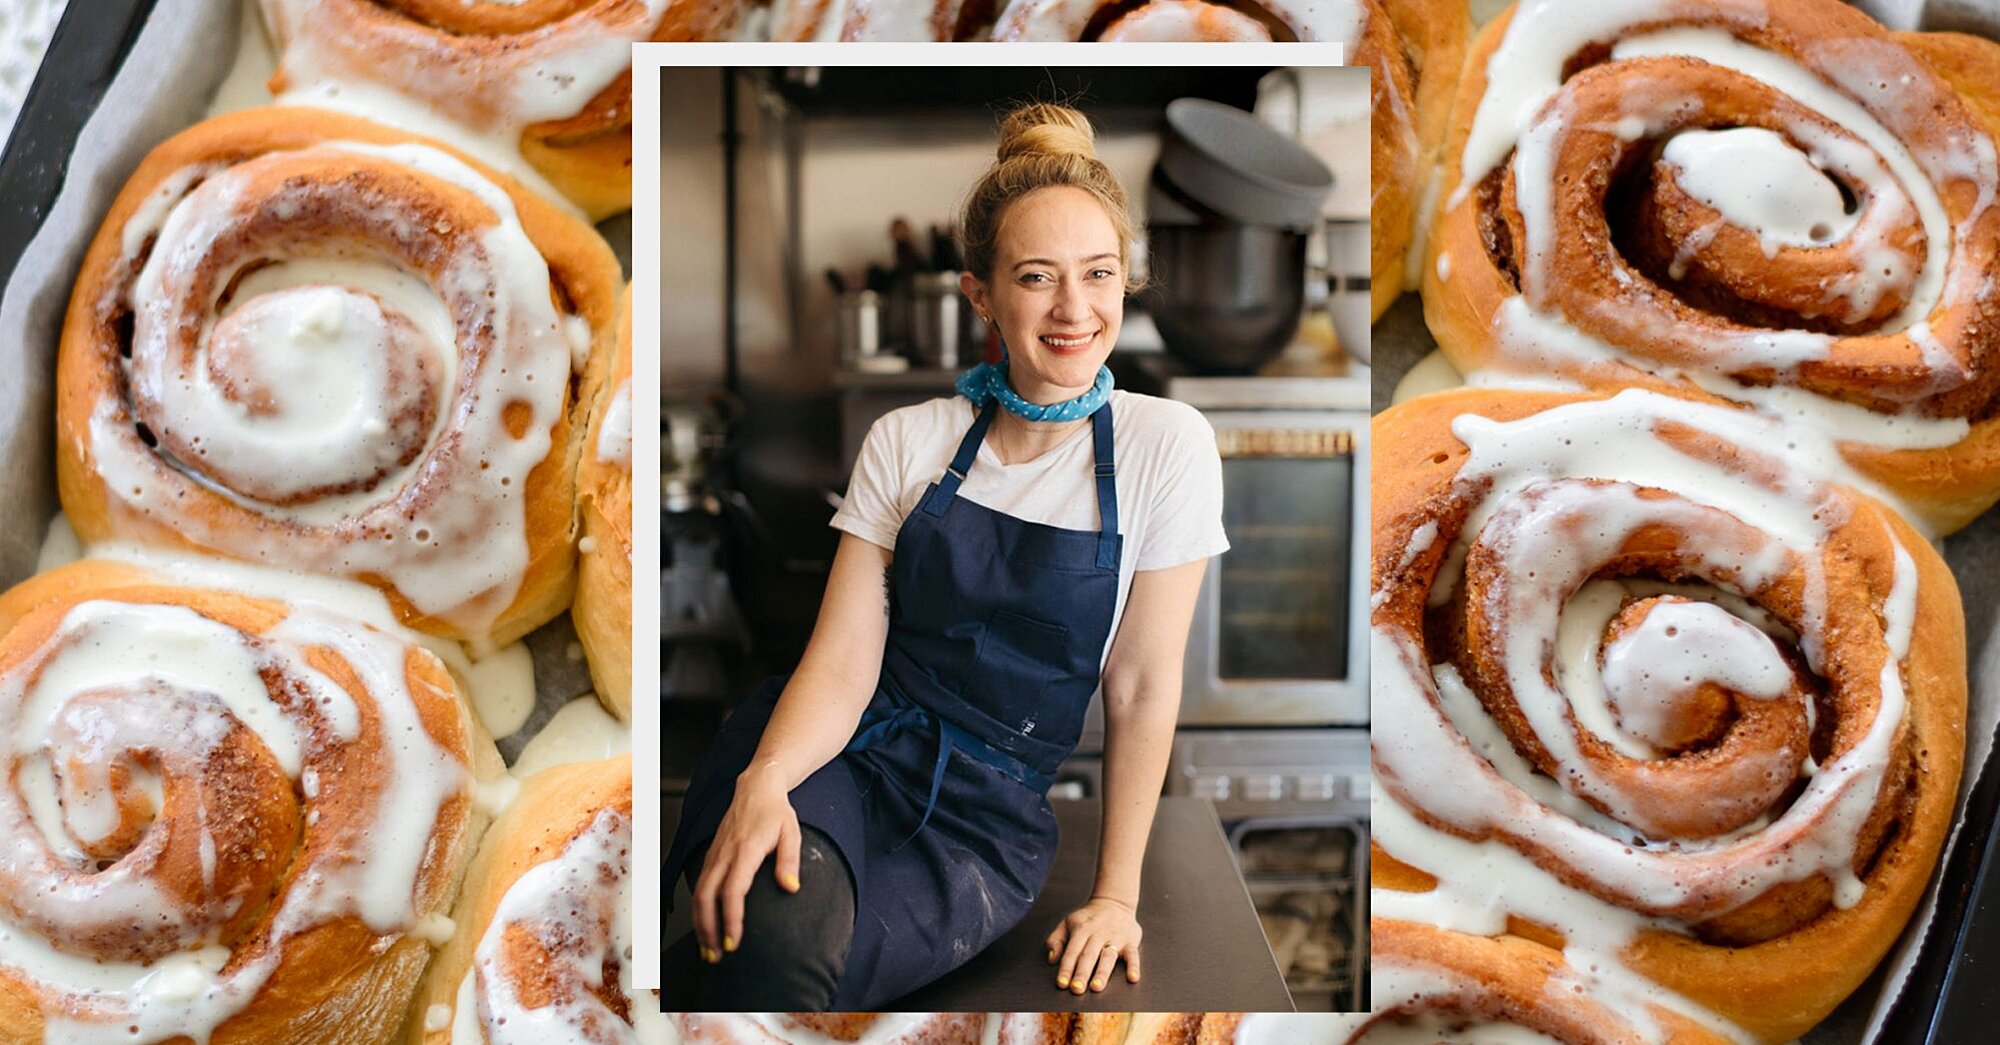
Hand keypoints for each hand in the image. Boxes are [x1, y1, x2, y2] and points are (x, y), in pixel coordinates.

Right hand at [690, 769, 801, 962]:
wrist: (755, 789)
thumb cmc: (776, 813)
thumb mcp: (792, 833)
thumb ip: (790, 861)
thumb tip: (791, 888)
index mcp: (746, 850)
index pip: (733, 890)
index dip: (731, 918)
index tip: (735, 941)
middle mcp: (725, 854)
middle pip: (707, 898)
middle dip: (709, 930)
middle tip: (718, 956)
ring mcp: (715, 855)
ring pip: (699, 894)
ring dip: (701, 924)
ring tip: (709, 950)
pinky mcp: (711, 856)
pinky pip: (700, 887)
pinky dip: (699, 910)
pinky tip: (706, 926)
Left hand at [1045, 896, 1141, 993]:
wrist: (1114, 902)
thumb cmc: (1087, 918)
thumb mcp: (1067, 923)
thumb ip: (1055, 940)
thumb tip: (1051, 959)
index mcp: (1081, 930)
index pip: (1072, 952)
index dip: (1066, 968)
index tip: (1062, 984)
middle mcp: (1098, 934)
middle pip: (1089, 955)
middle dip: (1082, 973)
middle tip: (1076, 989)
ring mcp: (1116, 937)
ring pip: (1108, 956)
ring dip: (1102, 972)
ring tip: (1096, 987)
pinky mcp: (1130, 941)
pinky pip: (1133, 954)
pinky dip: (1134, 966)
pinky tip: (1132, 978)